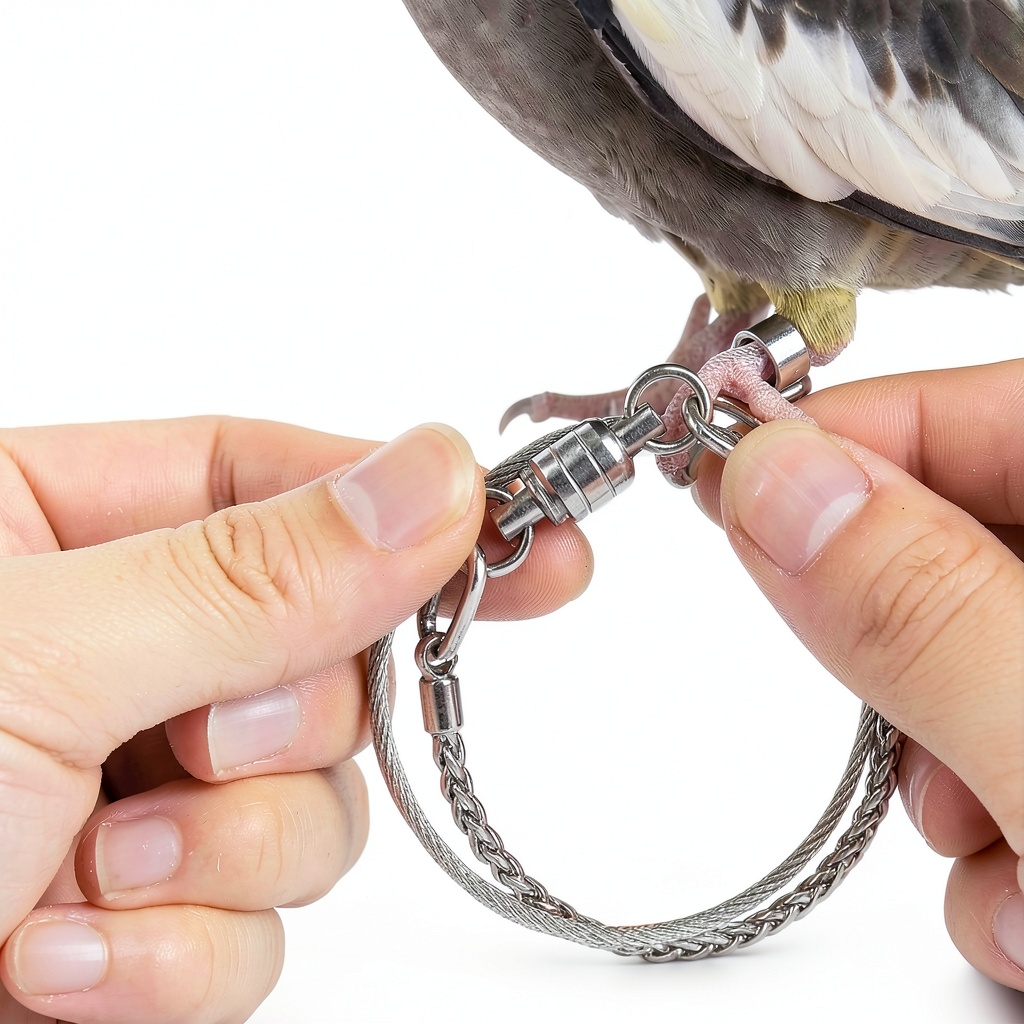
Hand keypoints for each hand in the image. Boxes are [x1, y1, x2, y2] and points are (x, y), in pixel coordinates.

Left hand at [0, 417, 590, 1022]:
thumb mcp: (30, 658)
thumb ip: (253, 571)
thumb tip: (434, 479)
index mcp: (46, 528)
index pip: (281, 478)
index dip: (412, 508)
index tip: (533, 542)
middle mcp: (102, 650)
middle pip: (319, 652)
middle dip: (289, 720)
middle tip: (209, 746)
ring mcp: (126, 788)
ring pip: (307, 804)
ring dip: (228, 854)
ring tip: (86, 881)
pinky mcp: (138, 918)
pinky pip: (255, 926)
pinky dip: (182, 958)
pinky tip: (59, 967)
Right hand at [695, 359, 1023, 990]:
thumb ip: (927, 613)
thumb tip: (772, 482)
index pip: (982, 407)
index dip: (842, 438)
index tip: (721, 481)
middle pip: (958, 544)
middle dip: (897, 654)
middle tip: (905, 744)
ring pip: (966, 665)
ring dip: (941, 774)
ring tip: (1008, 870)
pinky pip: (1002, 750)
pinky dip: (990, 837)